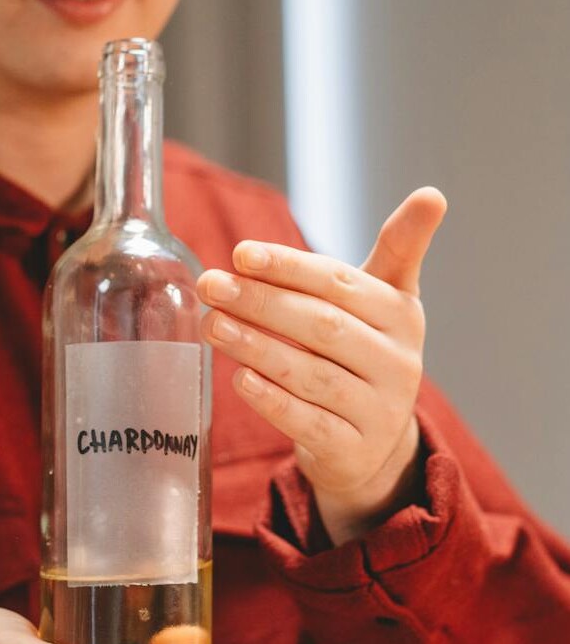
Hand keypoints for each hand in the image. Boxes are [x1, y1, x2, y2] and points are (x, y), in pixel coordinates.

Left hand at [197, 187, 447, 545]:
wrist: (373, 444)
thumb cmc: (364, 355)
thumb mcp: (384, 303)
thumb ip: (397, 250)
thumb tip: (433, 194)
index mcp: (401, 315)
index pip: (340, 283)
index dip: (288, 267)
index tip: (239, 253)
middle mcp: (398, 363)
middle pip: (322, 325)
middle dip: (261, 303)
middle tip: (210, 286)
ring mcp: (378, 410)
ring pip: (312, 374)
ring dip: (256, 347)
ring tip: (213, 326)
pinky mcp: (352, 450)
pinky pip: (308, 422)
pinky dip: (272, 400)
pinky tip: (239, 379)